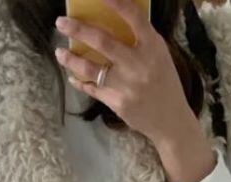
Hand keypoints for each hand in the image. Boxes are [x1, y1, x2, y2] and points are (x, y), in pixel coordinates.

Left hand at [55, 0, 216, 181]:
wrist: (171, 121)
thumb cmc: (165, 83)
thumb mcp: (159, 56)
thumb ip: (141, 40)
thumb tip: (110, 21)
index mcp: (153, 47)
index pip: (133, 17)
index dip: (115, 2)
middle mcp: (139, 64)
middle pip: (103, 42)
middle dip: (78, 29)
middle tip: (60, 22)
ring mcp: (126, 86)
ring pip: (91, 68)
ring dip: (71, 59)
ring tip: (59, 52)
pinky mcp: (118, 103)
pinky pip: (93, 89)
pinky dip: (80, 82)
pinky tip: (72, 76)